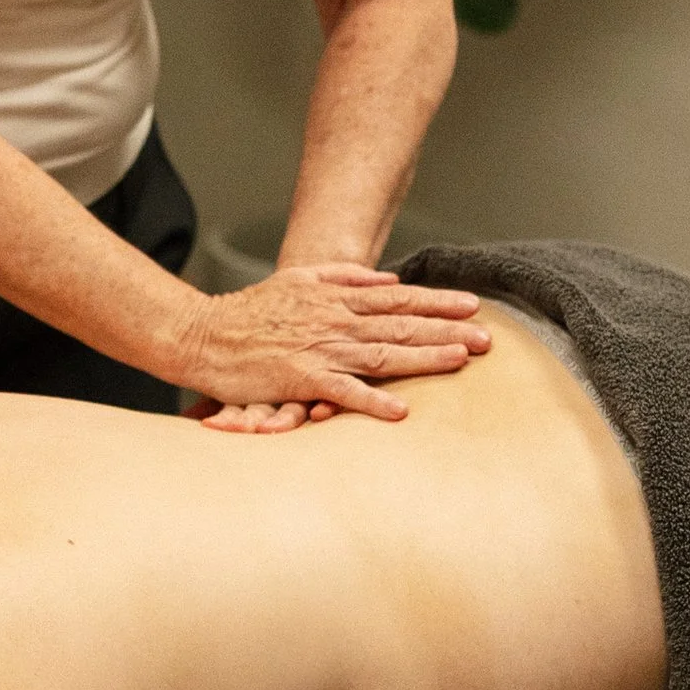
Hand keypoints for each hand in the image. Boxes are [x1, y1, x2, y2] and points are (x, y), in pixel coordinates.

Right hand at [179, 265, 487, 431]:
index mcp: (335, 299)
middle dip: (446, 330)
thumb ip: (344, 277)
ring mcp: (319, 350)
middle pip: (400, 325)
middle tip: (486, 338)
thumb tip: (387, 279)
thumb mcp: (298, 280)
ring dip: (423, 358)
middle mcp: (334, 322)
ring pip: (382, 354)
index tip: (472, 306)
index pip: (397, 299)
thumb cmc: (249, 311)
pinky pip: (342, 392)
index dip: (436, 302)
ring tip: (460, 361)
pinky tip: (400, 411)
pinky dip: (371, 402)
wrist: (203, 334)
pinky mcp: (300, 378)